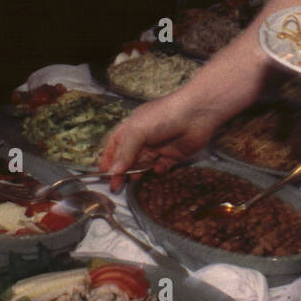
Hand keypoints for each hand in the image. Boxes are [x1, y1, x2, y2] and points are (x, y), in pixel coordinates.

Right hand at [97, 89, 234, 191]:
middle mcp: (144, 137)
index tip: (103, 174)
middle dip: (121, 170)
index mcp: (133, 127)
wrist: (197, 114)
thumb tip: (114, 171)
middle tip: (116, 186)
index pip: (116, 144)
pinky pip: (162, 166)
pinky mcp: (174, 154)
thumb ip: (126, 152)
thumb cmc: (164, 117)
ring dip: (138, 172)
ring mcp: (159, 146)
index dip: (108, 158)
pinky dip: (159, 170)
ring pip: (144, 163)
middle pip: (128, 157)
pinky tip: (158, 169)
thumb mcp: (138, 130)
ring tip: (132, 181)